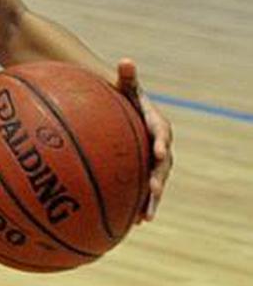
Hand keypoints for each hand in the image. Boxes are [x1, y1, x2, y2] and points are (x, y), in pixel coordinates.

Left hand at [117, 59, 172, 221]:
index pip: (161, 134)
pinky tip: (129, 225)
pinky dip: (138, 206)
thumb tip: (125, 61)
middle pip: (162, 166)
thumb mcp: (125, 88)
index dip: (161, 143)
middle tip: (152, 189)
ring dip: (151, 201)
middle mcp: (159, 147)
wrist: (126, 115)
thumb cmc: (123, 99)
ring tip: (144, 218)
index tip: (159, 152)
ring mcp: (152, 163)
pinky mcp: (143, 175)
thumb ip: (127, 78)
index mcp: (157, 126)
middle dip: (158, 179)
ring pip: (155, 184)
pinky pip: (142, 192)